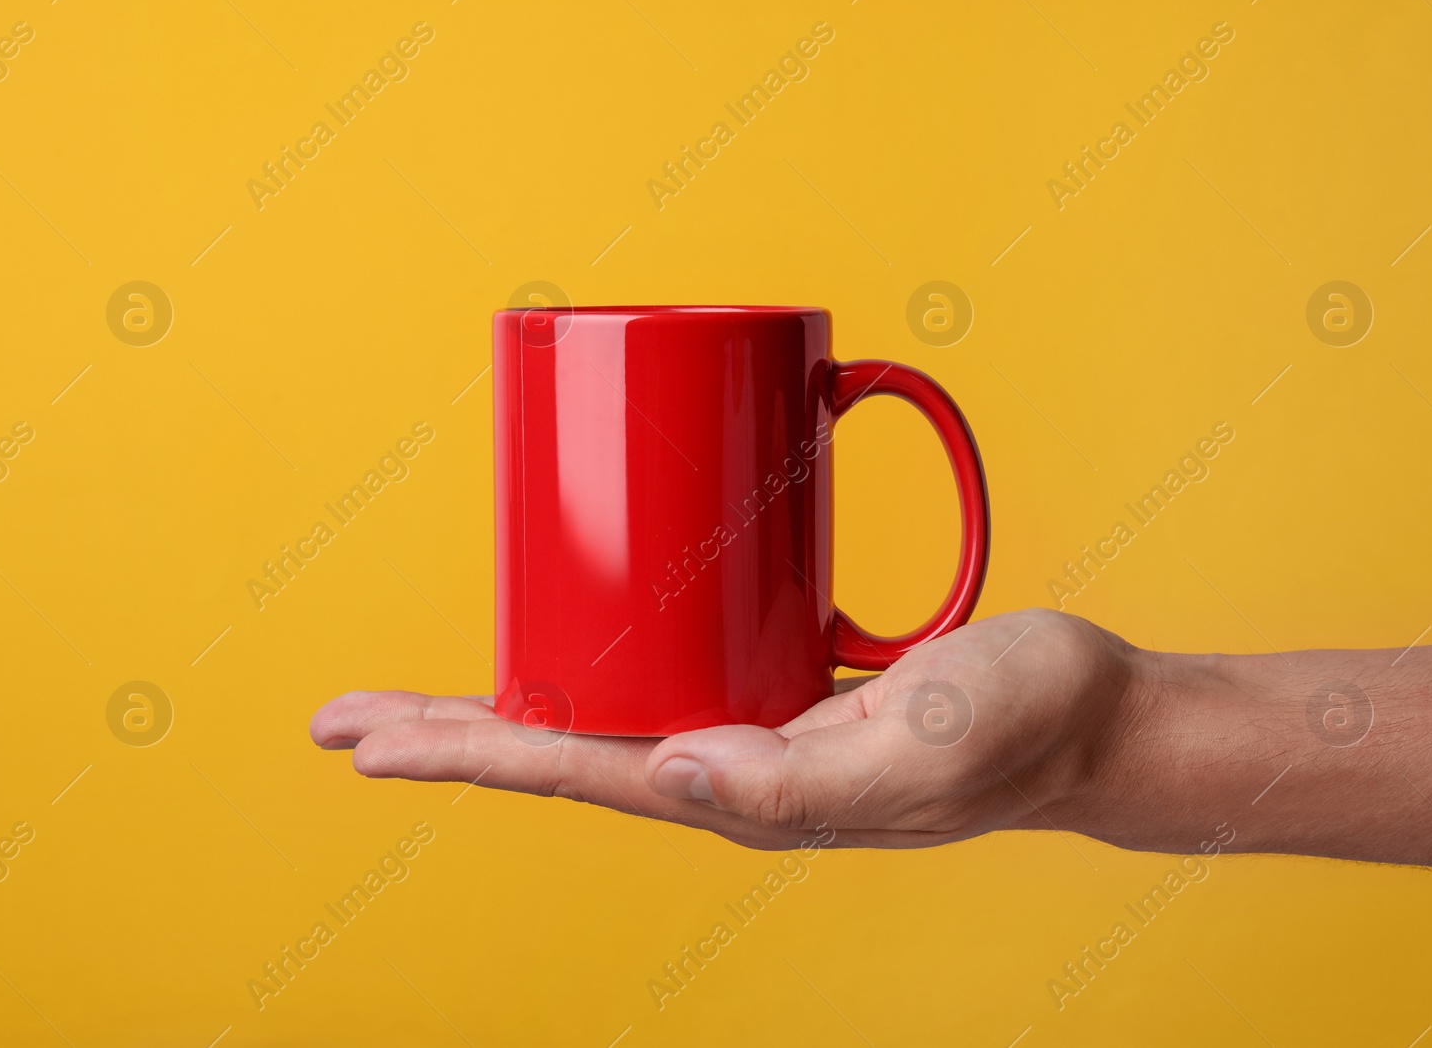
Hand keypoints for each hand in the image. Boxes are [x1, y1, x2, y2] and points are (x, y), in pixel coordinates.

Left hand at [309, 609, 1141, 849]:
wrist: (1090, 716)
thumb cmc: (1020, 731)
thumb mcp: (917, 751)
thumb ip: (799, 783)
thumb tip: (671, 783)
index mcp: (745, 791)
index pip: (574, 771)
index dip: (466, 748)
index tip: (368, 735)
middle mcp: (730, 765)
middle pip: (559, 745)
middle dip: (447, 732)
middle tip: (341, 716)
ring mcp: (751, 726)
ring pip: (601, 708)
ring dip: (504, 700)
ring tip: (418, 695)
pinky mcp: (782, 683)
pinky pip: (666, 668)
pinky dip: (598, 651)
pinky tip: (568, 640)